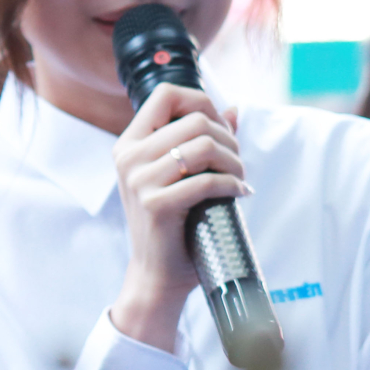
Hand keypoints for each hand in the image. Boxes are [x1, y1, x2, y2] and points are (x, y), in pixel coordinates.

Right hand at [108, 83, 248, 351]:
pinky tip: (240, 192)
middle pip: (194, 120)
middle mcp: (128, 158)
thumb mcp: (180, 177)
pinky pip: (206, 181)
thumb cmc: (172, 225)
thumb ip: (201, 140)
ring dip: (234, 159)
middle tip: (238, 161)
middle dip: (228, 138)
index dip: (201, 101)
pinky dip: (232, 184)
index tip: (219, 126)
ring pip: (203, 146)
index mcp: (129, 145)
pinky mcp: (155, 205)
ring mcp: (138, 181)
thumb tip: (235, 110)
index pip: (166, 94)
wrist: (157, 275)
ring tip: (240, 176)